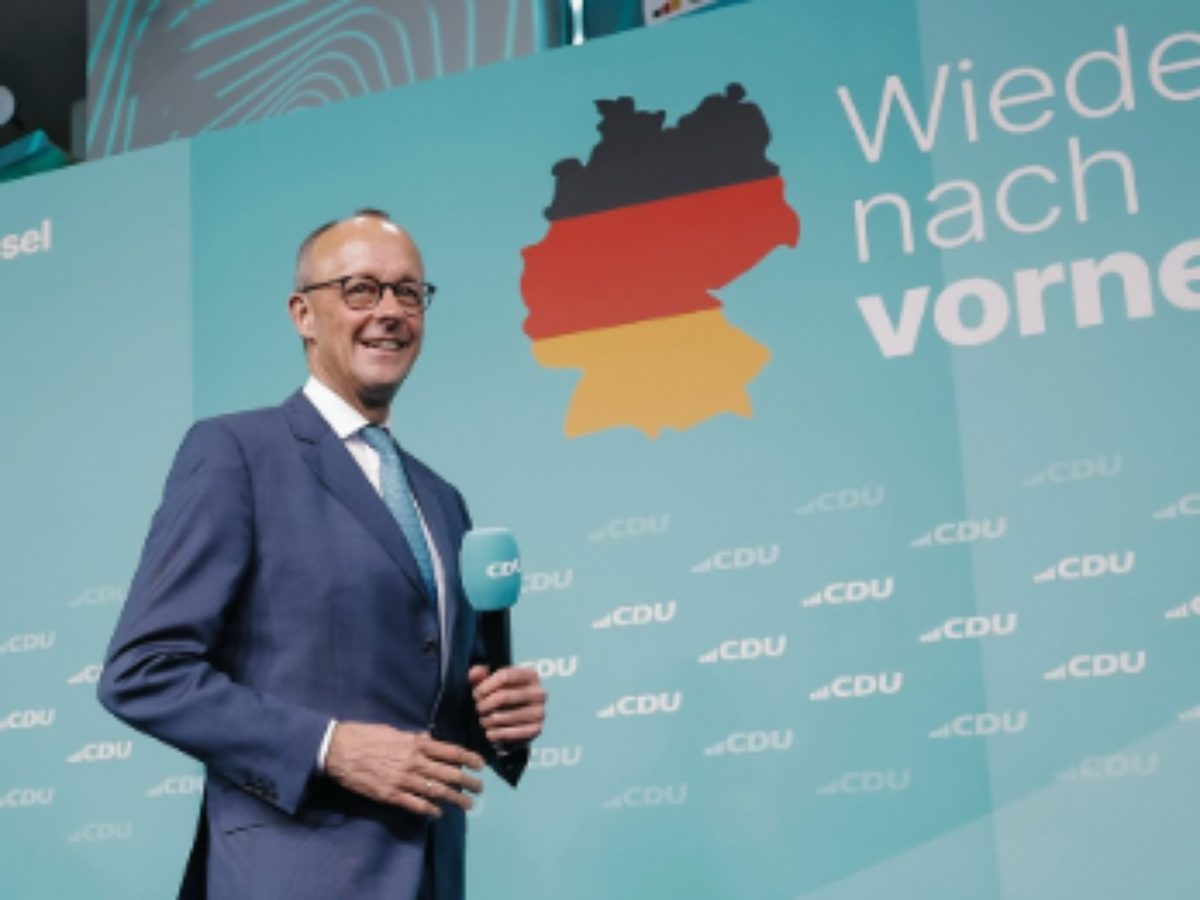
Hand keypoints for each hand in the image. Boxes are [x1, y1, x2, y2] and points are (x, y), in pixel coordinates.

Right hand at [325, 722, 483, 816]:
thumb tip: (429, 740)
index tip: (480, 765)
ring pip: (437, 791)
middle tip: (480, 789)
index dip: (469, 759)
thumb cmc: (365, 736)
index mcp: (416, 743)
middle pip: (450, 774)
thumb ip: (414, 738)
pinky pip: (416, 804)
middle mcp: (414, 761)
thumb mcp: (394, 731)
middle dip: (469, 782)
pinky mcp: (390, 794)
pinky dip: (430, 810)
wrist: (339, 749)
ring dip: (456, 799)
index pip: (451, 751)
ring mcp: (403, 779)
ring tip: (468, 805)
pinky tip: (438, 813)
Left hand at [469, 665, 546, 744]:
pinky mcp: (536, 729)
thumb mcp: (493, 682)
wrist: (518, 720)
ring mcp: (539, 712)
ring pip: (504, 716)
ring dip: (487, 720)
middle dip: (484, 704)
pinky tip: (489, 732)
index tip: (476, 694)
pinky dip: (495, 734)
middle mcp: (539, 692)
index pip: (505, 676)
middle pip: (503, 696)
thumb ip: (481, 675)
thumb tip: (473, 673)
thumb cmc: (504, 697)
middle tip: (478, 708)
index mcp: (530, 675)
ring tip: (483, 720)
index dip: (486, 685)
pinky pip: (510, 733)